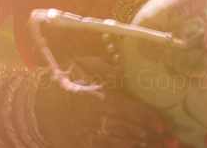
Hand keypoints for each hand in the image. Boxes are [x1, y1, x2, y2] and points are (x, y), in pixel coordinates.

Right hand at [35, 56, 172, 147]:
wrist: (34, 107)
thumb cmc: (63, 83)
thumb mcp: (80, 67)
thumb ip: (103, 69)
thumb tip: (123, 71)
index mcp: (96, 97)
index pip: (127, 108)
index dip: (146, 118)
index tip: (162, 125)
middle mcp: (94, 118)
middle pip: (128, 130)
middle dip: (152, 137)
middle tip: (172, 142)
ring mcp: (87, 136)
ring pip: (120, 144)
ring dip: (142, 147)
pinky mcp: (82, 146)